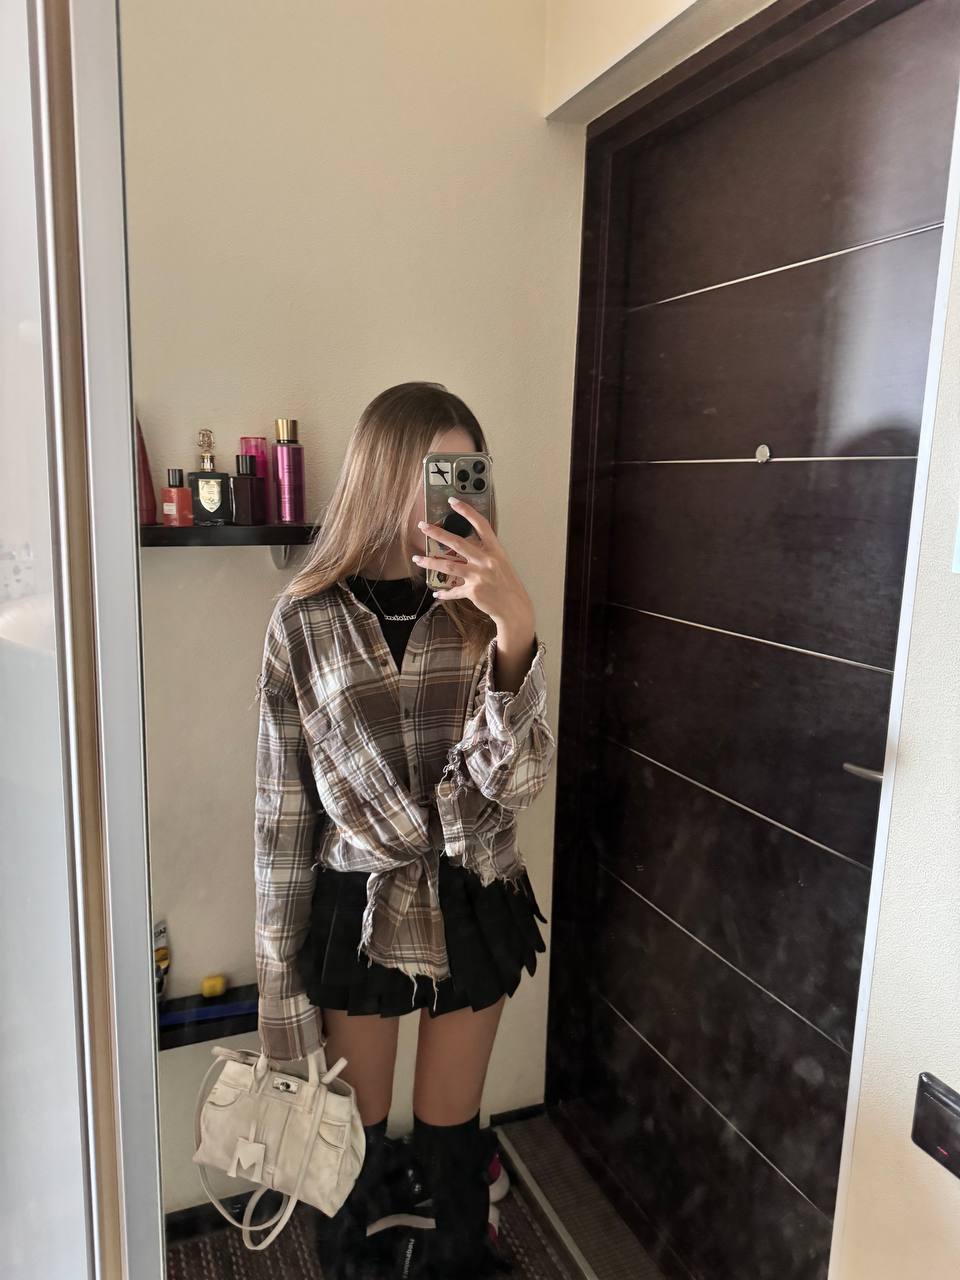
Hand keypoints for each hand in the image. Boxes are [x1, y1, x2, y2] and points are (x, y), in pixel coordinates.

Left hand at [412, 499, 535, 690]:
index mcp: (496, 550)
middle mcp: (487, 561)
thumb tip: (464, 547)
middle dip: (437, 533)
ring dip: (430, 562)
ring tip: (416, 559)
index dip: (467, 512)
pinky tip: (436, 593)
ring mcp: (479, 576)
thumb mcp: (501, 564)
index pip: (481, 525)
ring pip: (448, 566)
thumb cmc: (507, 584)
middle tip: (422, 526)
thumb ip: (484, 554)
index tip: (453, 501)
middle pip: (458, 543)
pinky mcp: (472, 591)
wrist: (514, 608)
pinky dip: (444, 593)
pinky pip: (453, 591)